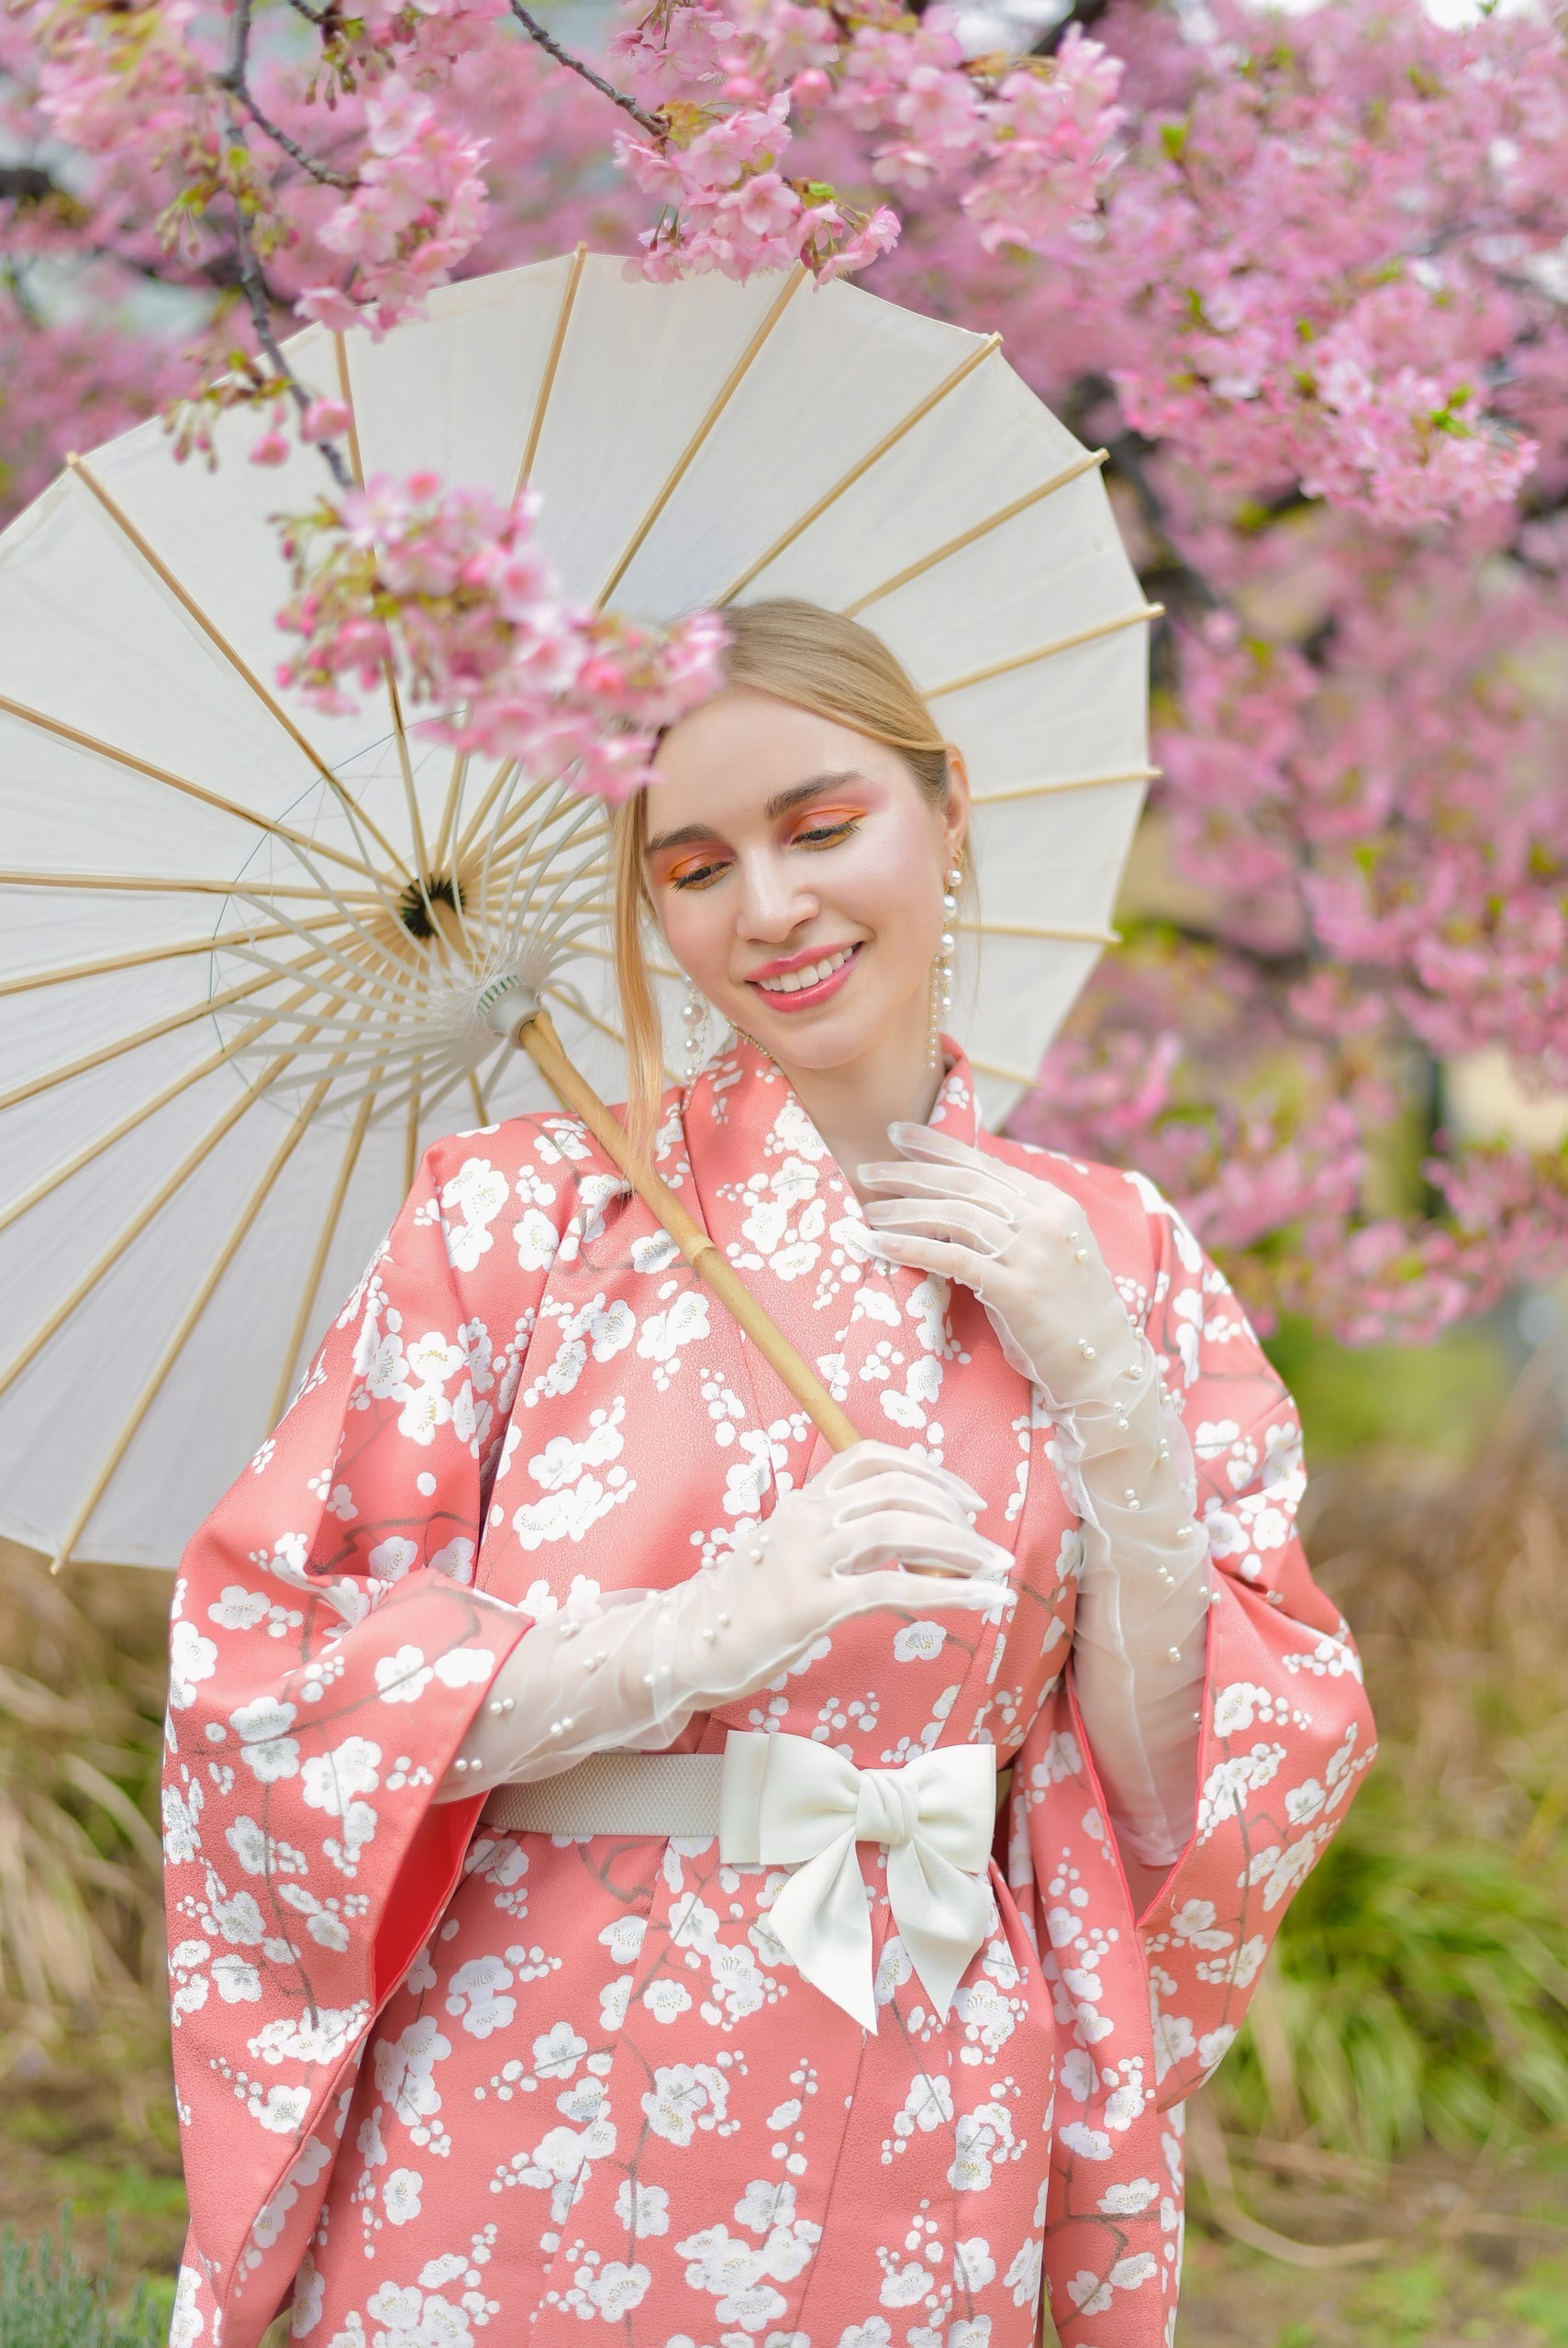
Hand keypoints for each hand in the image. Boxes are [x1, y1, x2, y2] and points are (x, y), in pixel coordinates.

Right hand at [440, 1441, 1011, 1798]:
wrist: (684, 1649)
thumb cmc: (745, 1610)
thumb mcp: (792, 1558)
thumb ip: (839, 1540)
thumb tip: (907, 1540)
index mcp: (802, 1502)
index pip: (872, 1458)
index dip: (926, 1471)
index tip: (966, 1499)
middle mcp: (805, 1518)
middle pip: (895, 1491)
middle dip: (954, 1513)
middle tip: (992, 1546)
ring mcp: (805, 1559)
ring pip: (898, 1529)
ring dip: (959, 1547)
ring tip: (997, 1571)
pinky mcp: (809, 1605)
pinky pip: (889, 1586)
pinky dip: (945, 1592)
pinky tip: (979, 1603)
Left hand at [858, 1123, 1136, 1403]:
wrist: (1103, 1363)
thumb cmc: (1067, 1310)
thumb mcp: (1051, 1250)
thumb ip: (1016, 1221)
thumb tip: (958, 1198)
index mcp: (1054, 1204)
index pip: (986, 1164)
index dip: (938, 1146)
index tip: (899, 1135)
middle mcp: (1045, 1221)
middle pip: (963, 1185)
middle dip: (910, 1174)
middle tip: (868, 1171)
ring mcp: (1033, 1254)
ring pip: (955, 1218)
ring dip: (905, 1212)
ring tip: (869, 1212)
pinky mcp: (1018, 1291)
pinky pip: (953, 1260)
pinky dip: (913, 1248)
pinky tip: (881, 1244)